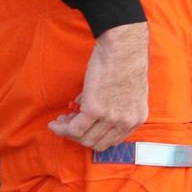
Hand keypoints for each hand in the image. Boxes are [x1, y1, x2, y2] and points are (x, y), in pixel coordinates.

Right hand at [48, 21, 149, 151]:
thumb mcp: (126, 92)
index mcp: (137, 117)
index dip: (95, 136)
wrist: (123, 47)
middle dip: (81, 137)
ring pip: (84, 138)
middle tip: (68, 124)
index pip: (113, 140)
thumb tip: (86, 111)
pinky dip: (61, 129)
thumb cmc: (125, 62)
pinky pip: (73, 129)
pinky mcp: (94, 110)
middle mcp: (126, 121)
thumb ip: (112, 106)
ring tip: (60, 121)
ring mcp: (111, 117)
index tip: (84, 128)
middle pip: (98, 143)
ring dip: (68, 132)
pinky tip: (54, 123)